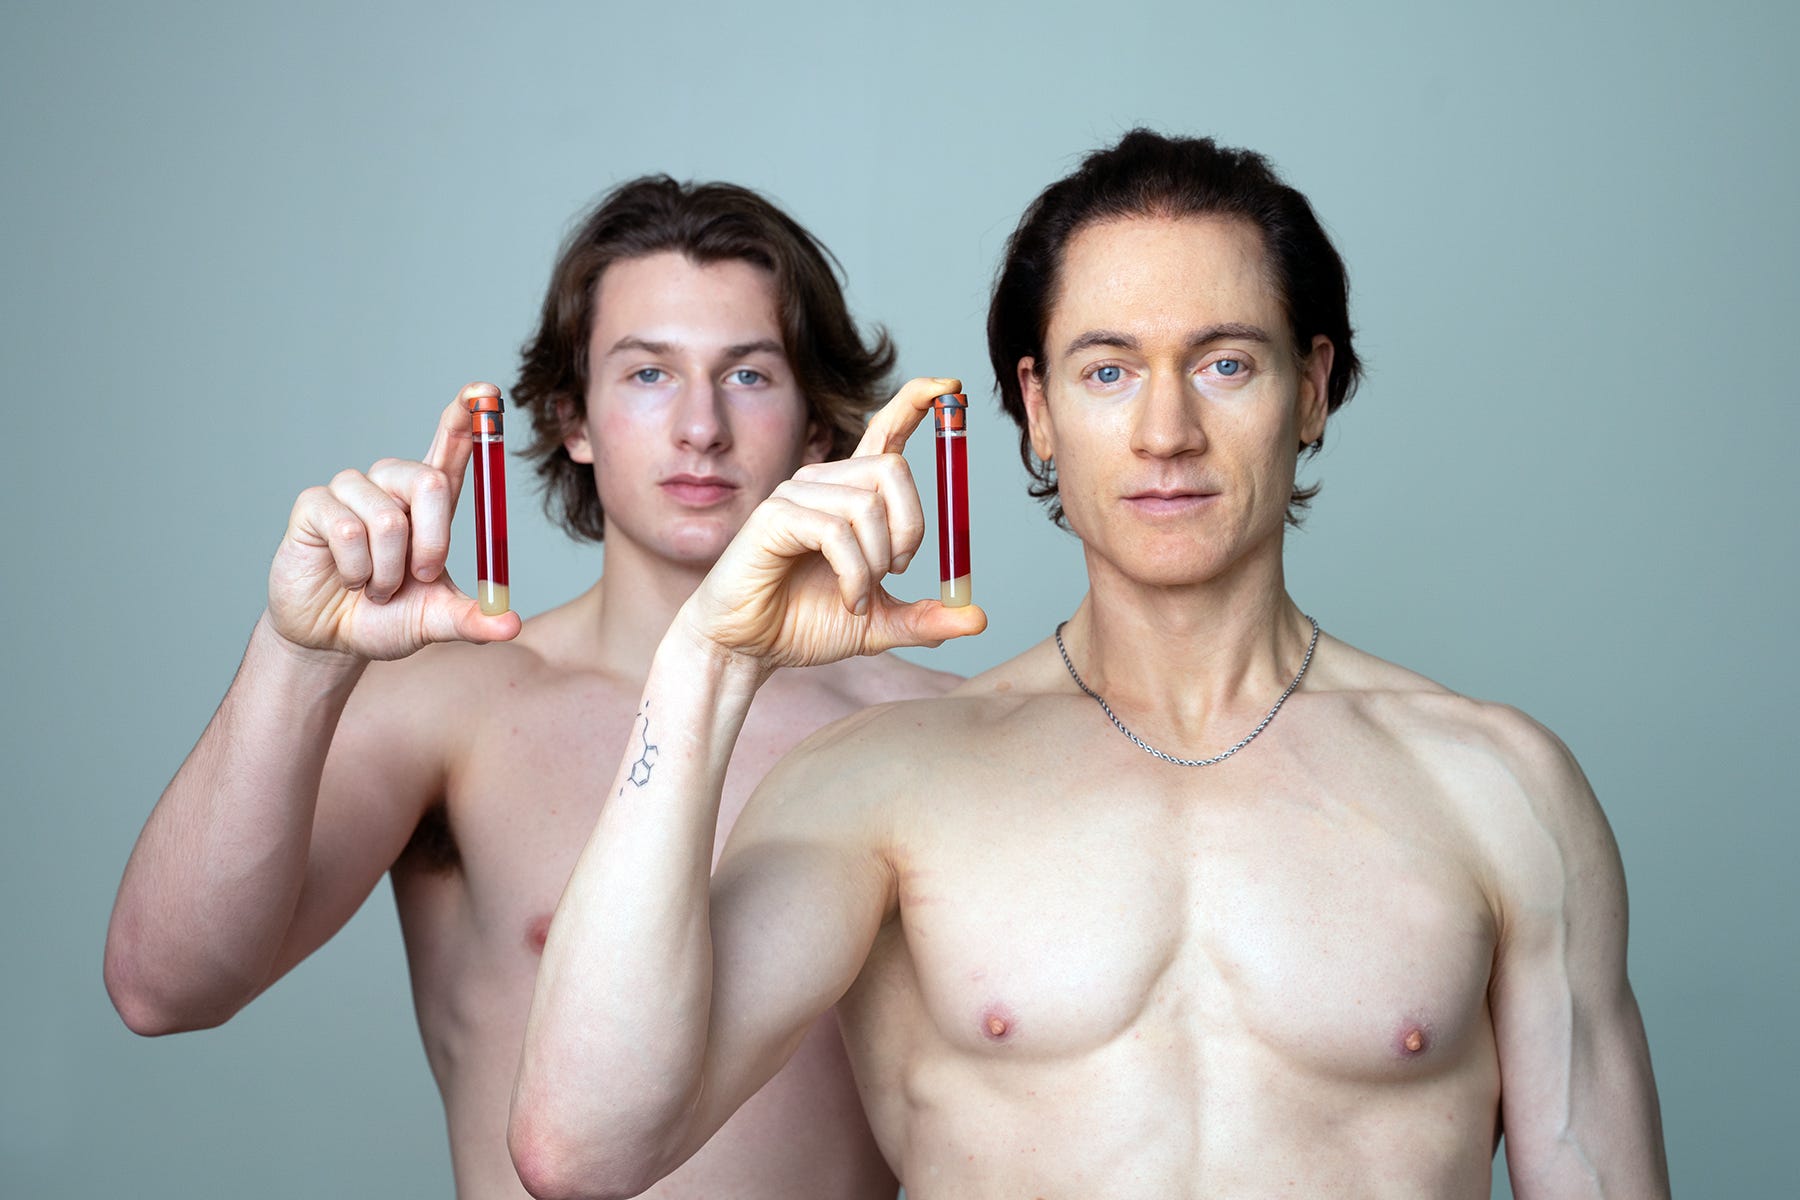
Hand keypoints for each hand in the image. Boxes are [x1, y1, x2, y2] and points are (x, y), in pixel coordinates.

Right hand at [265, 382, 522, 659]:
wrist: (331, 638)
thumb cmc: (386, 618)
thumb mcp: (435, 622)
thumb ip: (473, 620)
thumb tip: (512, 625)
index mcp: (428, 502)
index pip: (452, 447)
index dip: (469, 418)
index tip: (486, 392)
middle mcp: (392, 485)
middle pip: (428, 480)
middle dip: (433, 540)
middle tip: (422, 576)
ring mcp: (351, 490)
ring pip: (386, 519)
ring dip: (386, 570)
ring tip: (375, 587)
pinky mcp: (314, 504)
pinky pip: (347, 531)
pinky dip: (356, 570)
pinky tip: (347, 579)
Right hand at [677, 377, 987, 671]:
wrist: (749, 647)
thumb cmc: (803, 624)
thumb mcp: (880, 624)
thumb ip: (926, 618)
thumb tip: (978, 618)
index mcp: (852, 493)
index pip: (887, 430)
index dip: (917, 402)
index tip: (949, 387)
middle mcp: (825, 482)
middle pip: (895, 468)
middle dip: (912, 528)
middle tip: (896, 572)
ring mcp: (797, 494)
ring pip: (868, 505)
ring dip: (877, 561)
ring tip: (859, 595)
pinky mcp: (775, 516)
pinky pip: (836, 532)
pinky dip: (854, 574)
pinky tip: (848, 598)